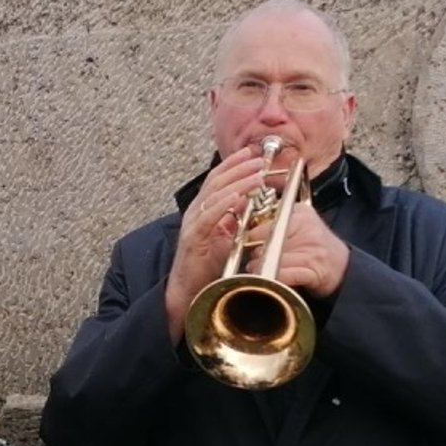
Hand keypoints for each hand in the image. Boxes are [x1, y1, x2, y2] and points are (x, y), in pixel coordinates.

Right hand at [165, 147, 269, 339]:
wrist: (185, 292)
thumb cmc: (206, 267)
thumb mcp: (224, 238)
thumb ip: (233, 219)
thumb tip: (249, 202)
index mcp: (203, 210)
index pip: (217, 179)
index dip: (233, 164)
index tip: (251, 153)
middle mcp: (196, 212)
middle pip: (217, 181)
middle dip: (239, 168)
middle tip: (259, 160)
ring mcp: (193, 224)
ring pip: (215, 195)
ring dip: (238, 182)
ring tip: (257, 174)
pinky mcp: (193, 238)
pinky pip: (210, 216)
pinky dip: (225, 204)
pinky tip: (239, 196)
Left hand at [243, 203, 349, 297]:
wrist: (341, 267)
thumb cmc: (313, 246)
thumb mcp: (298, 224)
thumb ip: (274, 222)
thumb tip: (242, 228)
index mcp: (300, 212)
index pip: (268, 220)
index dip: (251, 233)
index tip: (243, 241)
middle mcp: (307, 227)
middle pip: (269, 239)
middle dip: (254, 251)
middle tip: (248, 258)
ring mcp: (311, 249)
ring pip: (274, 257)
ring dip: (259, 267)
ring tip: (254, 269)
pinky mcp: (313, 270)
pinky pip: (286, 274)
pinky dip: (273, 278)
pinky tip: (266, 279)